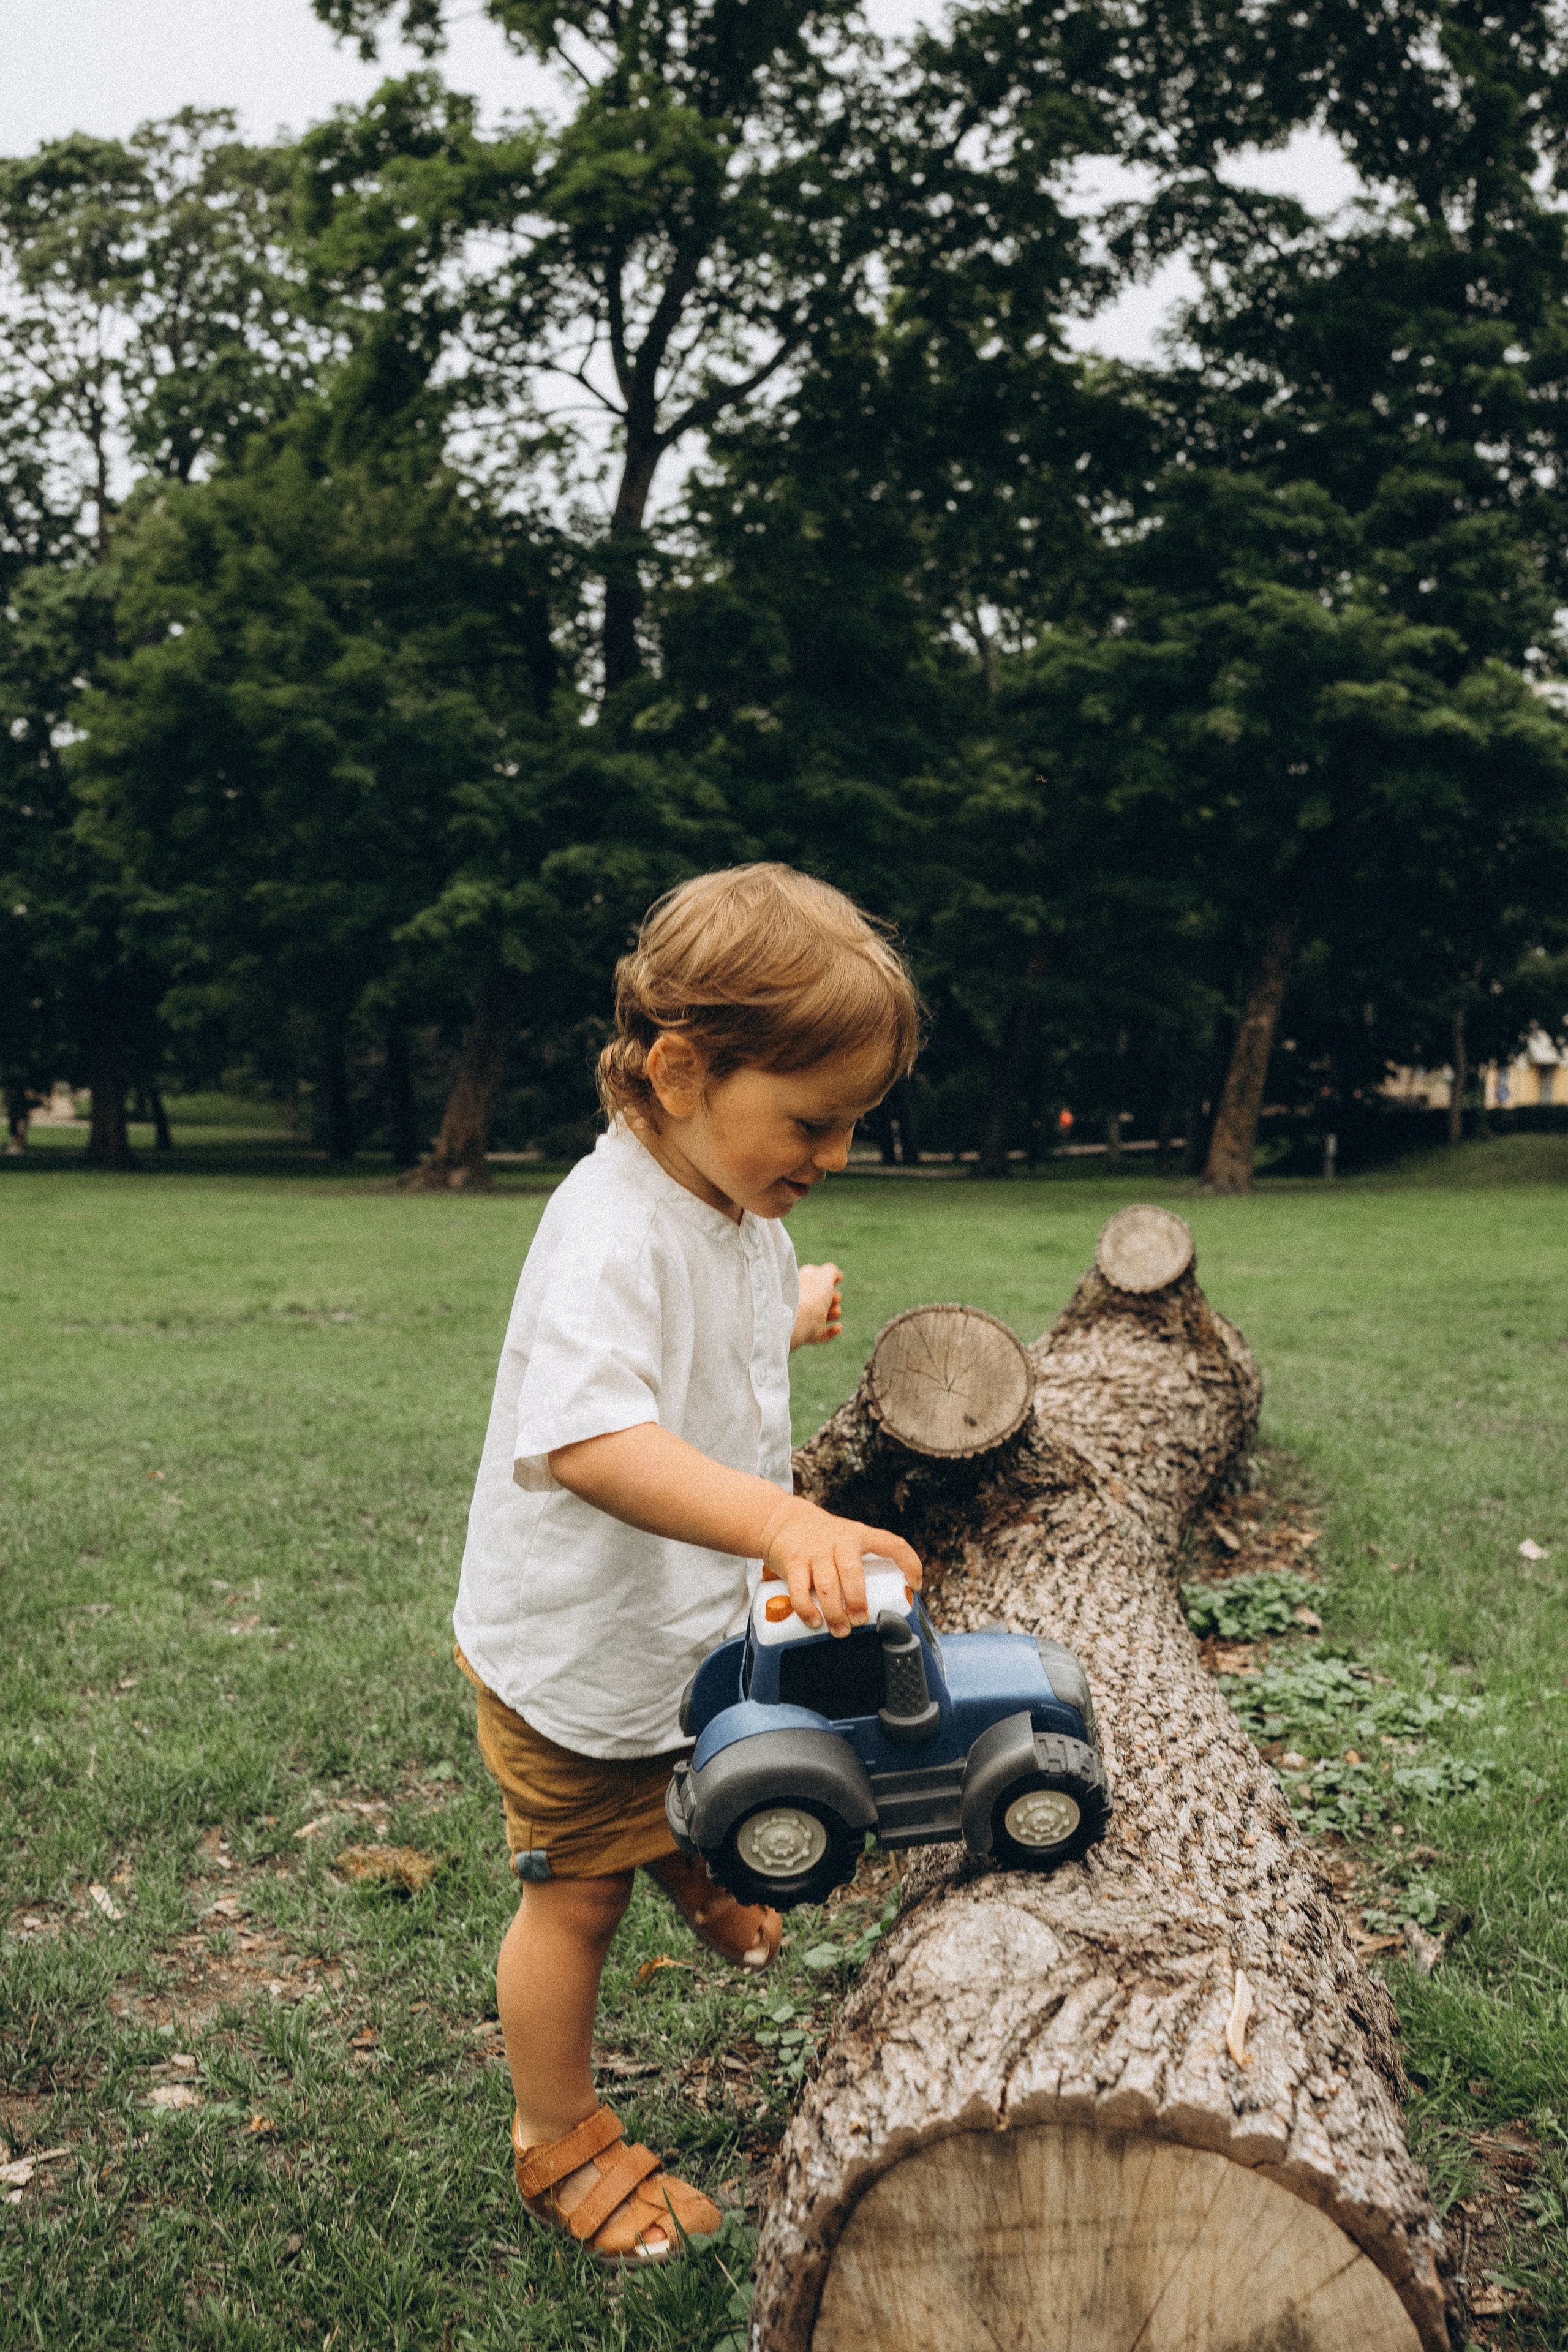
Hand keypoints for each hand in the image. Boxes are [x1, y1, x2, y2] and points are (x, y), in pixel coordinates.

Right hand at [757, 1495, 920, 1636]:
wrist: (784, 1521)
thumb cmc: (825, 1540)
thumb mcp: (849, 1540)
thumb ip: (863, 1564)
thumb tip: (884, 1602)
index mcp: (860, 1535)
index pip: (892, 1544)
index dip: (909, 1563)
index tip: (915, 1585)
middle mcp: (839, 1540)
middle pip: (852, 1571)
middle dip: (858, 1600)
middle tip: (861, 1620)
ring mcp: (814, 1551)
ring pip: (827, 1585)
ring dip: (835, 1612)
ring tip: (841, 1630)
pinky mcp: (793, 1562)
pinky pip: (799, 1589)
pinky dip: (807, 1609)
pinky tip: (814, 1622)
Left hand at [791, 1261, 842, 1350]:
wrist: (798, 1320)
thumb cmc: (811, 1295)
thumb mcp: (824, 1275)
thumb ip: (831, 1271)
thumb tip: (837, 1275)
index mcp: (801, 1283)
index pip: (814, 1276)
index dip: (828, 1277)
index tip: (837, 1279)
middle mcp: (802, 1300)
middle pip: (823, 1297)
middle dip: (834, 1297)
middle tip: (834, 1298)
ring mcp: (805, 1317)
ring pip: (824, 1315)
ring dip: (835, 1312)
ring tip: (834, 1312)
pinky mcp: (809, 1334)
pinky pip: (823, 1334)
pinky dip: (832, 1331)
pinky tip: (838, 1327)